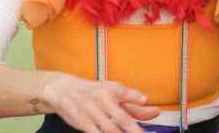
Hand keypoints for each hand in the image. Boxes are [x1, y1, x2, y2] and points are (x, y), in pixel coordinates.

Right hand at [42, 74, 159, 132]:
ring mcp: (91, 112)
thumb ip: (134, 104)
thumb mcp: (112, 92)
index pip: (125, 93)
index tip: (151, 105)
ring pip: (110, 129)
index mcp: (112, 89)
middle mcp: (102, 99)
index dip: (137, 98)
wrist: (62, 89)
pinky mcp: (82, 123)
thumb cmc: (93, 91)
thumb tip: (155, 110)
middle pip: (121, 117)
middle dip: (134, 130)